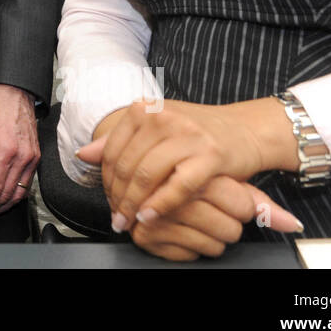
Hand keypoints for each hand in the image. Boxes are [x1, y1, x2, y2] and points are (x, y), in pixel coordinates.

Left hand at [0, 83, 39, 219]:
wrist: (14, 93)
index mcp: (4, 152)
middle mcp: (22, 159)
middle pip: (6, 196)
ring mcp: (32, 159)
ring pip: (18, 194)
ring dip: (3, 206)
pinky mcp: (36, 158)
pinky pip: (27, 184)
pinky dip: (15, 196)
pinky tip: (4, 198)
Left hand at [77, 97, 295, 230]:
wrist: (247, 130)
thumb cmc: (198, 132)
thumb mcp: (156, 128)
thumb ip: (119, 140)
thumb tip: (83, 154)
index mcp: (146, 108)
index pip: (112, 148)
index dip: (105, 179)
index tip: (107, 199)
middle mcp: (163, 117)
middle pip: (127, 164)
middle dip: (118, 196)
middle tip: (116, 217)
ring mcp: (187, 134)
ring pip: (147, 176)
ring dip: (134, 204)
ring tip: (129, 221)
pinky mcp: (210, 155)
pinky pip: (177, 187)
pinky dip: (160, 206)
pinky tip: (150, 217)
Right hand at [128, 176, 302, 260]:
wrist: (146, 170)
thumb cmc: (191, 175)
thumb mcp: (225, 179)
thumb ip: (259, 202)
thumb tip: (293, 224)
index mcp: (191, 168)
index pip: (241, 204)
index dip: (242, 206)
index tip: (231, 198)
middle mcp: (170, 191)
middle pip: (230, 228)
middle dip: (228, 223)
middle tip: (213, 210)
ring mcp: (155, 215)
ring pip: (213, 245)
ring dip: (213, 237)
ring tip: (199, 220)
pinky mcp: (145, 237)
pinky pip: (190, 256)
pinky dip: (192, 248)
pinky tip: (183, 230)